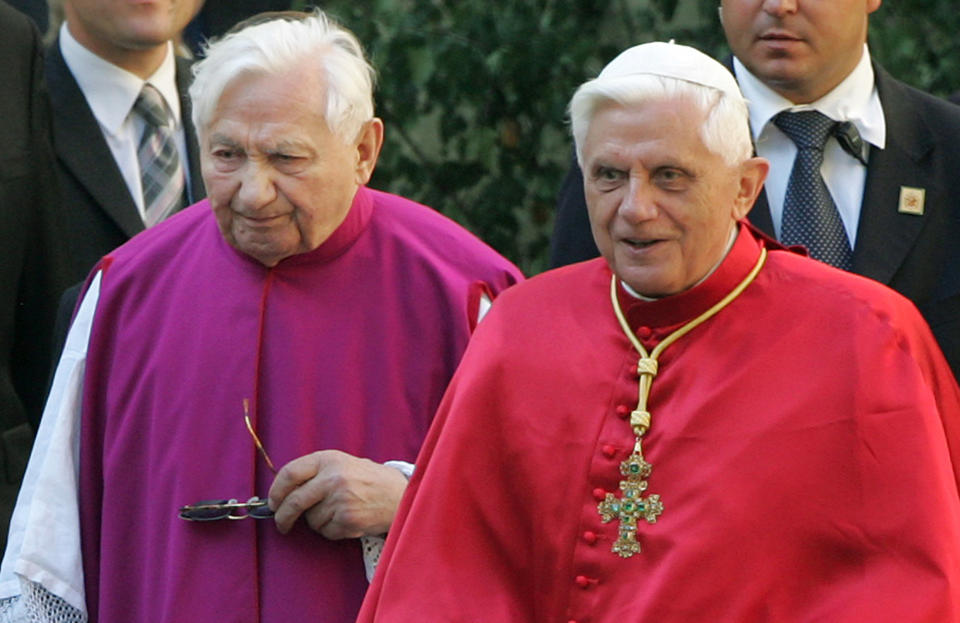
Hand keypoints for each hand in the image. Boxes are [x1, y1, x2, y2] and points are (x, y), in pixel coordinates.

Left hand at [267, 449, 408, 538]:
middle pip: (294, 502)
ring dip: (318, 521)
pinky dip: (332, 530)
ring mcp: (340, 500)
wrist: (400, 494)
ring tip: (338, 511)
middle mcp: (333, 478)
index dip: (276, 491)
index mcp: (329, 459)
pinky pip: (326, 532)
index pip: (289, 473)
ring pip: (311, 520)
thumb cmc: (369, 479)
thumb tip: (282, 493)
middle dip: (283, 517)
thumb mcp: (343, 464)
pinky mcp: (348, 520)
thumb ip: (316, 473)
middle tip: (282, 524)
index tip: (273, 503)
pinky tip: (347, 520)